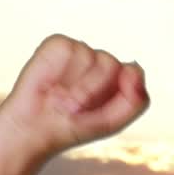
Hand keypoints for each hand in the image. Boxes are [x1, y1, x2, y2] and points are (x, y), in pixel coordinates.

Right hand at [0, 33, 149, 160]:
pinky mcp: (58, 44)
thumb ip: (137, 100)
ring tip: (62, 99)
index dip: (117, 92)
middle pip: (111, 64)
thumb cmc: (75, 127)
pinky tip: (51, 83)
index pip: (133, 72)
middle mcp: (102, 61)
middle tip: (76, 109)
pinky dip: (59, 71)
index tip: (99, 111)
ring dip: (75, 86)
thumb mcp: (113, 122)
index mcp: (120, 77)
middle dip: (92, 91)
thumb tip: (135, 68)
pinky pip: (68, 49)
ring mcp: (81, 51)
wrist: (36, 130)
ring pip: (90, 55)